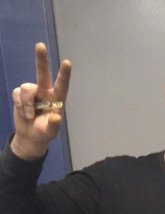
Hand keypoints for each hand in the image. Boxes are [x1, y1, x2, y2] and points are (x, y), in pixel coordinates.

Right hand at [11, 42, 70, 159]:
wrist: (30, 136)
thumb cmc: (44, 133)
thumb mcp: (50, 132)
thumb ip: (54, 125)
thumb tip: (57, 118)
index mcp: (57, 100)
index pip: (62, 85)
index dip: (64, 74)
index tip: (67, 62)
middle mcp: (45, 92)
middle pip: (42, 73)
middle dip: (41, 59)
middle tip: (40, 45)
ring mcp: (32, 92)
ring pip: (26, 88)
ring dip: (27, 105)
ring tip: (30, 116)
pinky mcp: (20, 94)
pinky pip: (17, 94)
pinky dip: (20, 105)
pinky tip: (24, 113)